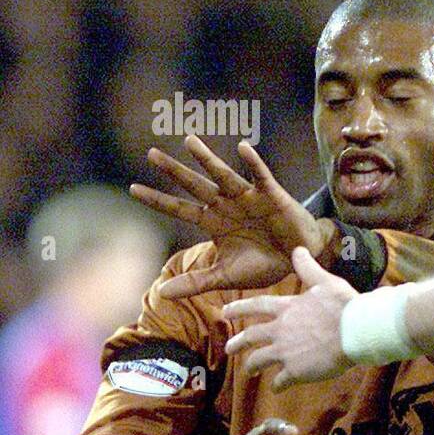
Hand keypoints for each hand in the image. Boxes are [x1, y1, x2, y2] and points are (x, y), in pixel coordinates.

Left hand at [130, 135, 335, 298]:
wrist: (299, 261)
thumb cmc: (263, 265)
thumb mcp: (226, 276)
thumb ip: (196, 282)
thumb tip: (161, 293)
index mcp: (214, 223)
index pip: (180, 209)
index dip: (158, 200)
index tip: (133, 189)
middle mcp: (227, 206)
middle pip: (196, 186)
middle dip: (174, 171)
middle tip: (151, 154)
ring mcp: (248, 198)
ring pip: (223, 175)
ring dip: (207, 159)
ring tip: (189, 140)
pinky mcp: (272, 195)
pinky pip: (261, 176)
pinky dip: (253, 163)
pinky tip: (243, 148)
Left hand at [224, 247, 356, 389]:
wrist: (356, 331)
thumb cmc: (343, 305)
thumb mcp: (325, 282)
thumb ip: (308, 268)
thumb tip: (298, 248)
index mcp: (287, 309)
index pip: (256, 306)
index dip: (239, 308)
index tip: (225, 311)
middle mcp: (280, 330)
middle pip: (251, 336)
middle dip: (237, 342)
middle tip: (228, 348)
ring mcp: (285, 352)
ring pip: (259, 360)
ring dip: (251, 366)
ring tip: (248, 372)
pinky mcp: (295, 371)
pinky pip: (280, 381)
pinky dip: (277, 385)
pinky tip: (277, 389)